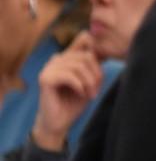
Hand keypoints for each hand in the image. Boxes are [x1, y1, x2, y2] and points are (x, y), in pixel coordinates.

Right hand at [31, 34, 102, 152]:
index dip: (98, 52)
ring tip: (90, 94)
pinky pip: (69, 75)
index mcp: (68, 57)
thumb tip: (106, 48)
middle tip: (96, 89)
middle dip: (96, 74)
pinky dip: (80, 86)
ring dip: (89, 82)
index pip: (84, 38)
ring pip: (79, 65)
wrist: (59, 122)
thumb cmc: (75, 102)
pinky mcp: (45, 78)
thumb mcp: (91, 81)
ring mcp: (49, 68)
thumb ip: (95, 65)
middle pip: (87, 55)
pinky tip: (81, 94)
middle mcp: (57, 59)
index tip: (101, 71)